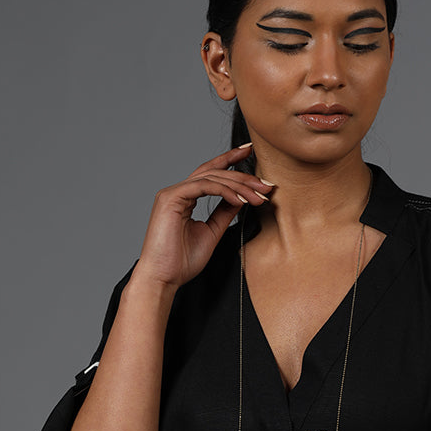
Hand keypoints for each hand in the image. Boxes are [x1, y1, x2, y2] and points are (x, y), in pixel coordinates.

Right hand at [131, 145, 274, 290]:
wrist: (163, 278)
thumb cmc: (181, 262)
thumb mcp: (211, 232)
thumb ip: (224, 212)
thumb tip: (241, 197)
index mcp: (185, 198)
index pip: (210, 173)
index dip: (229, 159)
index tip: (249, 151)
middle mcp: (178, 192)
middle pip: (214, 173)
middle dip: (243, 177)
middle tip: (266, 185)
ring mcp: (173, 193)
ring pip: (211, 177)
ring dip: (239, 185)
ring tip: (259, 196)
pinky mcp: (171, 198)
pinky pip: (204, 186)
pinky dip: (225, 191)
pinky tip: (241, 199)